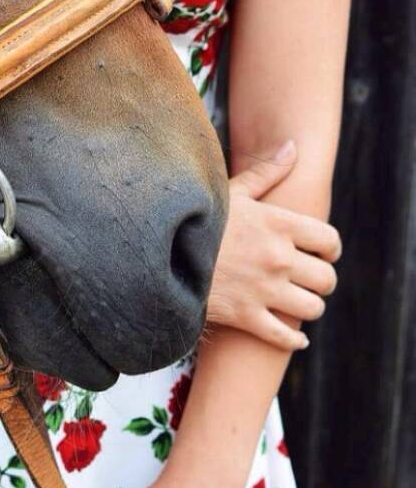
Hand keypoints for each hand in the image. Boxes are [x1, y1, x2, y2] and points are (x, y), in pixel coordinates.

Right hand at [206, 141, 341, 349]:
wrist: (156, 251)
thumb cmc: (193, 219)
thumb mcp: (231, 191)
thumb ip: (266, 172)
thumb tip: (293, 147)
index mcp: (279, 224)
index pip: (329, 240)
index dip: (330, 249)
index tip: (322, 254)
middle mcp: (278, 258)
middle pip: (326, 279)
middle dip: (321, 281)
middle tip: (309, 281)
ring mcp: (263, 290)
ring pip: (311, 309)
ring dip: (308, 308)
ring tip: (298, 305)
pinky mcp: (244, 316)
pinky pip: (283, 337)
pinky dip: (293, 340)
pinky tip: (293, 337)